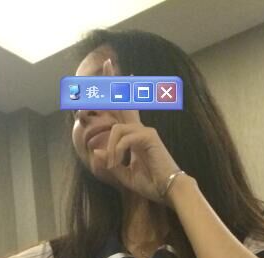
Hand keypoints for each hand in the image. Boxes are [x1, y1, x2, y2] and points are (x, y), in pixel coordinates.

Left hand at [92, 58, 181, 205]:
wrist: (169, 191)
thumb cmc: (151, 184)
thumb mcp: (124, 176)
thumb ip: (110, 163)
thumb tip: (95, 152)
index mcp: (135, 136)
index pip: (123, 112)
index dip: (116, 96)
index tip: (112, 78)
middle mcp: (140, 128)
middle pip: (123, 101)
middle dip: (113, 81)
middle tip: (107, 60)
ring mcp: (145, 130)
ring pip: (115, 129)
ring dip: (110, 149)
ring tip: (114, 165)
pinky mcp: (149, 136)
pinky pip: (124, 138)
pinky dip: (117, 152)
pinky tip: (119, 163)